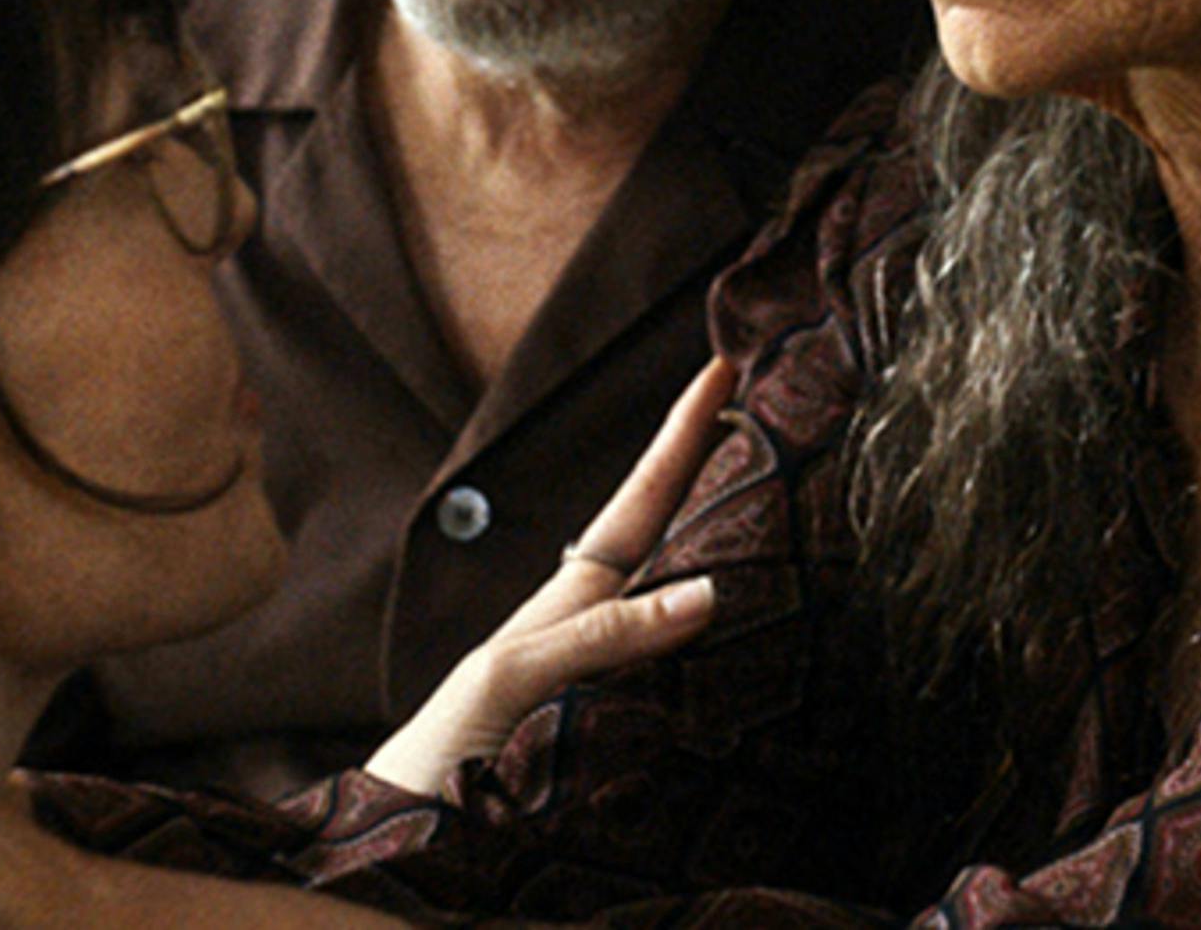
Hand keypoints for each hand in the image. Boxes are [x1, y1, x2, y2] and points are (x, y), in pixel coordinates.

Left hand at [362, 356, 738, 795]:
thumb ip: (604, 635)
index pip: (640, 499)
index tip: (721, 367)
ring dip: (734, 537)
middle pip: (674, 529)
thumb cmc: (447, 750)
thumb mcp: (515, 676)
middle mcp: (603, 624)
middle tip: (770, 401)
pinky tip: (767, 618)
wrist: (415, 832)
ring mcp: (620, 671)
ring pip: (688, 588)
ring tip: (785, 484)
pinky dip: (736, 629)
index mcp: (571, 597)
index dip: (681, 434)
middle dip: (718, 464)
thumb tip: (709, 592)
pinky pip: (697, 662)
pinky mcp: (631, 725)